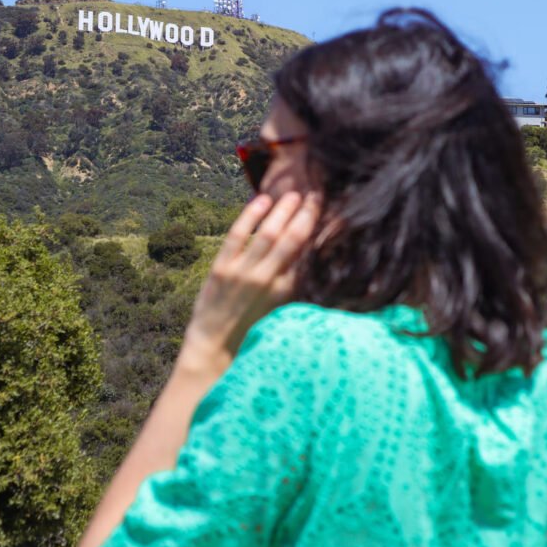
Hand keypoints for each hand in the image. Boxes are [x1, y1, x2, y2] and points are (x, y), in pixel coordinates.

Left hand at [183, 191, 319, 360]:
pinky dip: (250, 216)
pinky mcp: (221, 269)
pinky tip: (262, 200)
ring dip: (283, 211)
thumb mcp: (280, 313)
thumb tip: (310, 262)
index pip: (308, 256)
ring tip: (295, 194)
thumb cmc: (251, 334)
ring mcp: (243, 273)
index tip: (333, 216)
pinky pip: (237, 235)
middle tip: (317, 196)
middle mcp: (267, 281)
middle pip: (293, 240)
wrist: (214, 351)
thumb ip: (294, 288)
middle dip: (307, 215)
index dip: (321, 234)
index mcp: (286, 294)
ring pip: (267, 234)